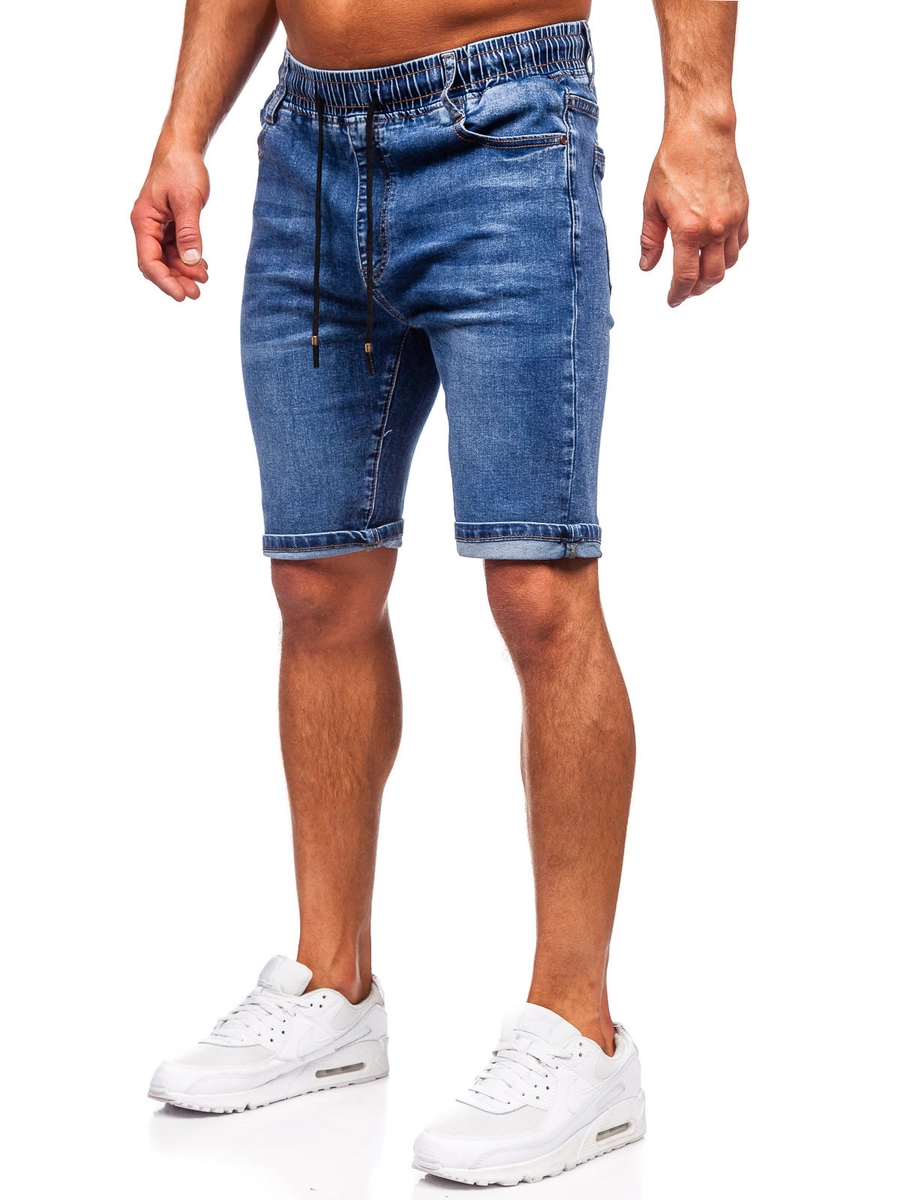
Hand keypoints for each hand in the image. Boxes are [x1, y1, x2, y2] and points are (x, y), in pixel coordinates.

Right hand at [131, 143, 209, 300]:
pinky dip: (188, 259)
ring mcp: (158, 226)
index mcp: (143, 220)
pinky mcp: (170, 225)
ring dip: (183, 271)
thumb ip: (189, 232)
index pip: (148, 260)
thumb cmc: (180, 168)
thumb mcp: (187, 201)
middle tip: (196, 293)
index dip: (164, 280)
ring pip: (168, 258)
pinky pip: (176, 249)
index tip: (181, 295)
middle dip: (176, 280)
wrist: (183, 148)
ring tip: (203, 281)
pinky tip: (201, 267)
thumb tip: (190, 261)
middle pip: (157, 263)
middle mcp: (147, 226)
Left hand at [640, 124, 748, 306]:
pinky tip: (716, 252)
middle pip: (712, 276)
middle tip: (686, 290)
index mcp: (688, 230)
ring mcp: (732, 219)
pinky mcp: (743, 209)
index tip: (673, 300)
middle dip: (697, 289)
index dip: (678, 294)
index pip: (685, 277)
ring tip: (700, 272)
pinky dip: (729, 254)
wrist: (701, 134)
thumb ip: (650, 240)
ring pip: (729, 262)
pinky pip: (740, 243)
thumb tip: (647, 266)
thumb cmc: (674, 164)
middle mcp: (714, 228)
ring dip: (714, 273)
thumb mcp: (652, 205)